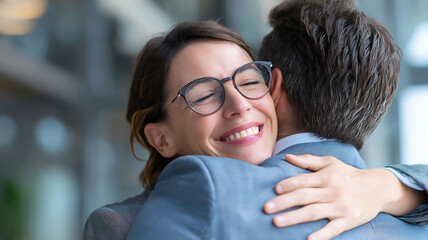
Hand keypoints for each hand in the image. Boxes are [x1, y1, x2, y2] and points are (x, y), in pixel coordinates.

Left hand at [263, 154, 410, 239]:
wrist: (377, 188)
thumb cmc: (348, 174)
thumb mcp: (330, 162)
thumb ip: (308, 160)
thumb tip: (287, 157)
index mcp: (326, 177)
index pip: (304, 180)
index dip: (289, 184)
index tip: (275, 189)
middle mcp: (332, 191)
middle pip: (304, 197)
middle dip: (284, 202)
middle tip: (267, 208)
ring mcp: (340, 207)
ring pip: (314, 212)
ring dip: (294, 218)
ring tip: (277, 222)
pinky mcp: (348, 220)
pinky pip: (333, 229)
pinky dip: (321, 235)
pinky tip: (308, 239)